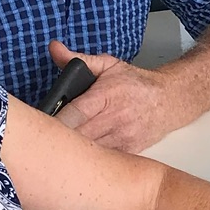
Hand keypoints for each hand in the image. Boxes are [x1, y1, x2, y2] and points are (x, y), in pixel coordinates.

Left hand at [50, 41, 196, 152]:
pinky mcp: (128, 151)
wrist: (170, 100)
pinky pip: (103, 161)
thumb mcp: (108, 66)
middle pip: (77, 137)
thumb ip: (79, 59)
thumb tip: (54, 48)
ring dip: (72, 153)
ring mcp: (122, 138)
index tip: (39, 125)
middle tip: (41, 141)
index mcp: (106, 96)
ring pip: (89, 152)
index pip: (73, 114)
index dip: (54, 121)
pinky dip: (90, 160)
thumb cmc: (136, 84)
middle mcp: (114, 119)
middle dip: (58, 140)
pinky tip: (79, 159)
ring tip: (57, 152)